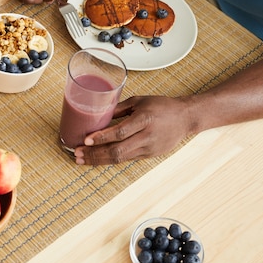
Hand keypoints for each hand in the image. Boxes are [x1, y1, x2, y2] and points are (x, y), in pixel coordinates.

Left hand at [73, 96, 193, 164]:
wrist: (186, 118)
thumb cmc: (161, 106)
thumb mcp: (139, 101)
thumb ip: (118, 108)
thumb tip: (95, 113)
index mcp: (145, 119)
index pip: (120, 132)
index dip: (102, 138)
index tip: (86, 140)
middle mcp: (147, 136)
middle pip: (117, 151)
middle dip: (95, 154)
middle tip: (77, 154)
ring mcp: (149, 149)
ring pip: (120, 158)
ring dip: (98, 160)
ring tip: (82, 160)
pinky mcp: (149, 156)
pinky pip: (126, 159)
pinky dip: (109, 160)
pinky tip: (96, 159)